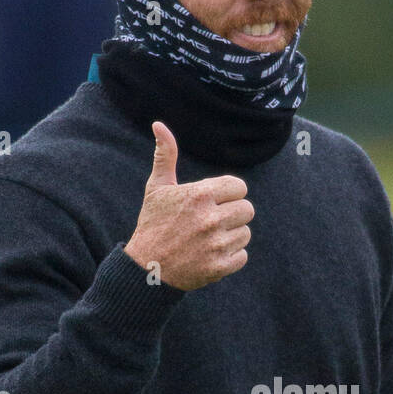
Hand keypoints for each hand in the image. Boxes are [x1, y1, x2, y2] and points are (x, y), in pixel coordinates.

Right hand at [124, 121, 253, 289]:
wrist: (146, 269)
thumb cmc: (153, 224)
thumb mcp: (157, 188)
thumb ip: (165, 156)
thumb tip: (159, 125)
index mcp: (199, 195)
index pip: (239, 187)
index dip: (228, 194)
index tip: (214, 202)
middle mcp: (210, 218)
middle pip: (247, 210)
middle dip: (232, 215)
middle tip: (212, 221)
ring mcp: (216, 244)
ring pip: (245, 233)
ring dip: (231, 236)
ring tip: (209, 239)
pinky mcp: (219, 267)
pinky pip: (242, 256)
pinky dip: (230, 257)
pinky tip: (211, 254)